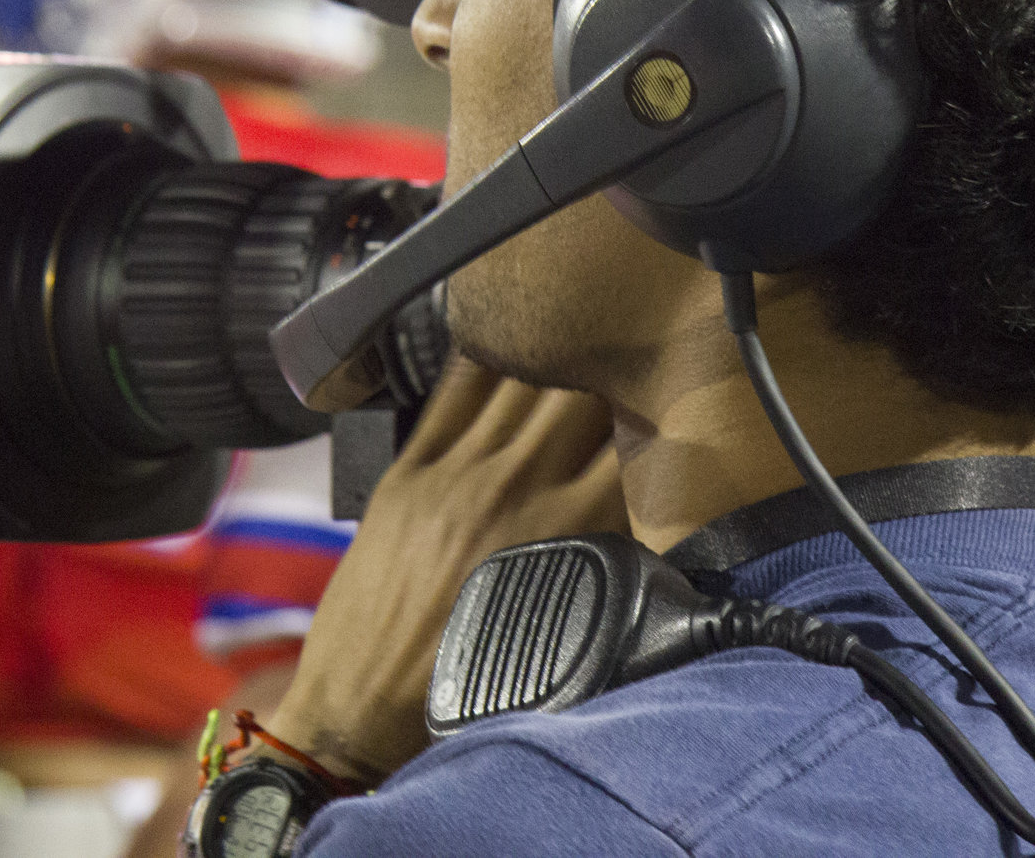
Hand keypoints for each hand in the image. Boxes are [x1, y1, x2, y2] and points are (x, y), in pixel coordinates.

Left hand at [264, 358, 625, 785]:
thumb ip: (608, 561)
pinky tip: (497, 330)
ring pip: (520, 379)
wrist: (360, 714)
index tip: (674, 379)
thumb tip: (647, 517)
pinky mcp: (406, 475)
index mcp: (566, 532)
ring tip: (576, 319)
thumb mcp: (566, 632)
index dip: (660, 401)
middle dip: (611, 359)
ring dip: (552, 348)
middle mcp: (514, 490)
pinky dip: (480, 356)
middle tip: (631, 335)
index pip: (633, 441)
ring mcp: (455, 475)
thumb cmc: (462, 692)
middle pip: (581, 391)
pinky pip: (451, 392)